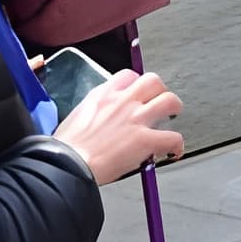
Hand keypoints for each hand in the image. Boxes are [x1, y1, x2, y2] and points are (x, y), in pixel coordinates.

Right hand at [54, 69, 183, 183]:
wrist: (65, 166)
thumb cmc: (64, 149)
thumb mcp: (75, 117)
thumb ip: (92, 112)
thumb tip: (97, 120)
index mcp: (103, 95)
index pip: (128, 76)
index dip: (136, 84)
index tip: (137, 93)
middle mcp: (122, 102)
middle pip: (153, 81)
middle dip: (160, 90)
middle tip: (160, 101)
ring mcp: (135, 119)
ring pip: (169, 101)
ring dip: (174, 108)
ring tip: (173, 117)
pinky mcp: (144, 140)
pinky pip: (172, 137)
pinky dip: (176, 144)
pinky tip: (174, 151)